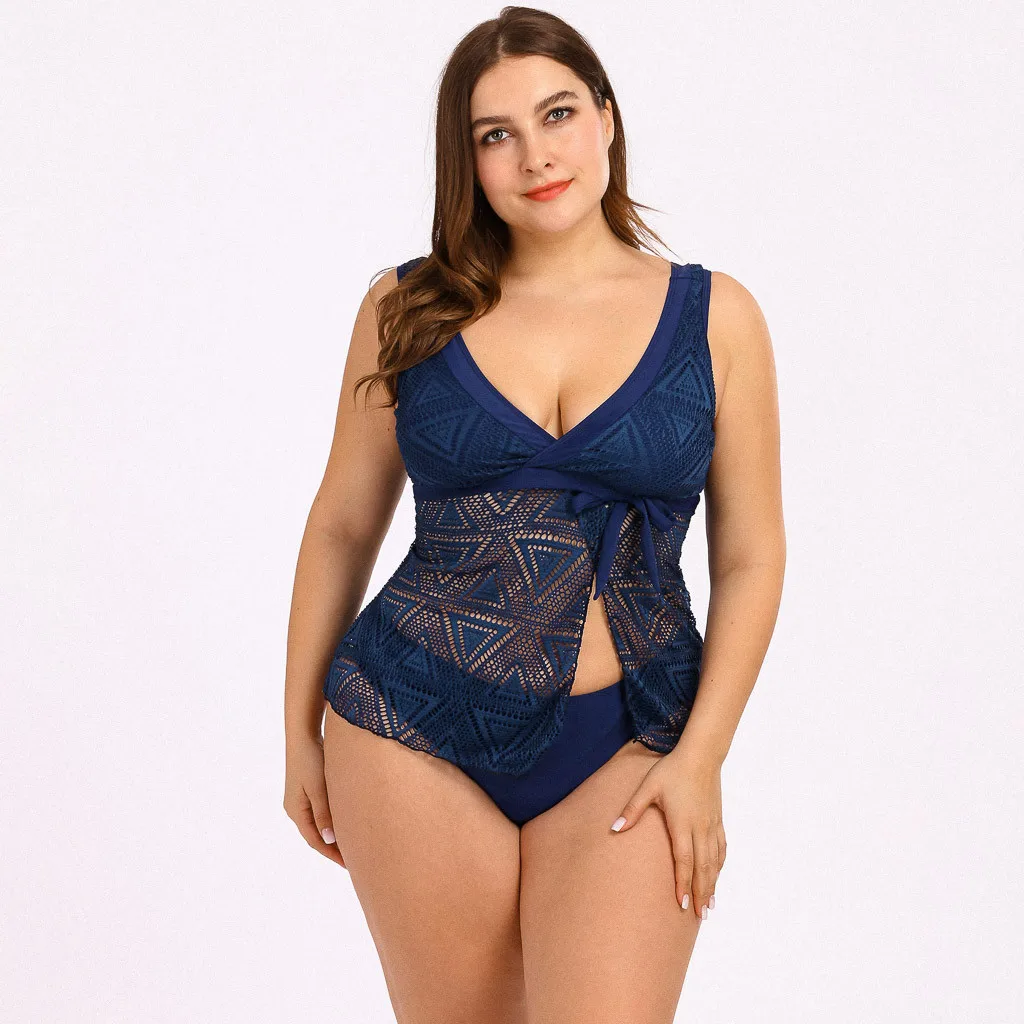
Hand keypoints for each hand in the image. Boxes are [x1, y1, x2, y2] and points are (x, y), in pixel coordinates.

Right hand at [284, 733, 345, 868]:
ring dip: (334, 834)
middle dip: (334, 848)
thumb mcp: (318, 788)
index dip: (332, 854)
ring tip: (354, 844)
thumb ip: (323, 814)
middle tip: (355, 860)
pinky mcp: (309, 789)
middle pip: (316, 835)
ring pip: (319, 824)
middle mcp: (296, 808)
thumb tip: (330, 839)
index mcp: (296, 811)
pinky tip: (347, 821)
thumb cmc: (310, 759)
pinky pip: (321, 812)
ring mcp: (301, 799)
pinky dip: (333, 821)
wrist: (303, 734)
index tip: (349, 865)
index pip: (315, 840)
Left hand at [609, 750, 725, 919]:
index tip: (682, 905)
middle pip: (702, 868)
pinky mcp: (718, 819)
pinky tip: (717, 875)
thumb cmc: (671, 770)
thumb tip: (613, 829)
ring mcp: (711, 825)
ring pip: (714, 861)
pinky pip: (721, 848)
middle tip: (700, 916)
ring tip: (710, 905)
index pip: (683, 861)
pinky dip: (719, 866)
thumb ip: (632, 810)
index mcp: (682, 824)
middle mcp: (700, 828)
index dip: (683, 884)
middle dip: (700, 893)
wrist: (701, 755)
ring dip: (712, 884)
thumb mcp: (648, 787)